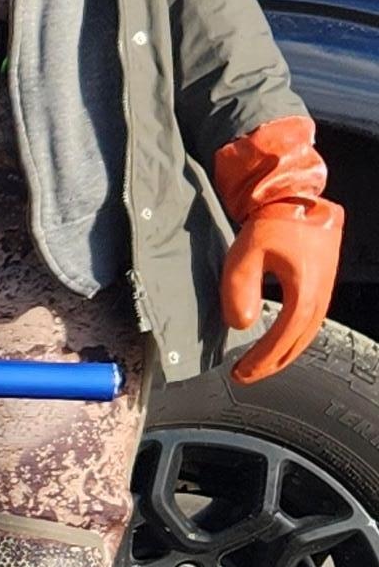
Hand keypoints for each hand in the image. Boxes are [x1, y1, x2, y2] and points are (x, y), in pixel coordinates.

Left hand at [214, 117, 342, 384]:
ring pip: (308, 329)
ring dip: (285, 350)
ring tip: (260, 364)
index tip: (241, 373)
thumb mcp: (245, 253)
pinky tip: (278, 339)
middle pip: (300, 339)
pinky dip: (294, 334)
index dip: (263, 358)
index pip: (284, 335)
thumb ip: (240, 290)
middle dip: (273, 361)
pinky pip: (311, 316)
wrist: (293, 191)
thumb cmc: (269, 218)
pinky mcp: (323, 278)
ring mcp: (326, 284)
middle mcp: (321, 289)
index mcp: (305, 286)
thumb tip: (241, 325)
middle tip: (247, 376)